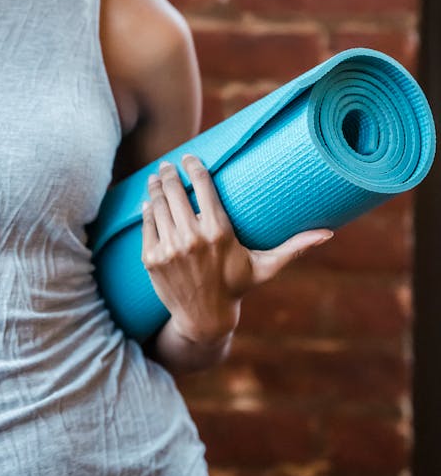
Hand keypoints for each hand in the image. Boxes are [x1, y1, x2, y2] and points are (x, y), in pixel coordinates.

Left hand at [141, 155, 332, 346]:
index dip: (195, 167)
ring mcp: (169, 248)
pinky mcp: (151, 258)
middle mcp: (192, 238)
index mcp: (219, 232)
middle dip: (170, 173)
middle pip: (176, 191)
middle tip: (168, 165)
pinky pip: (147, 225)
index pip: (203, 186)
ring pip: (159, 204)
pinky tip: (149, 202)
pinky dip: (147, 210)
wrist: (203, 318)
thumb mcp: (265, 266)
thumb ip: (293, 248)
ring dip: (156, 187)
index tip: (191, 157)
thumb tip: (328, 234)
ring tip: (157, 177)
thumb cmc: (237, 286)